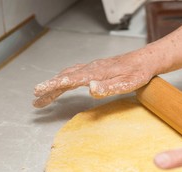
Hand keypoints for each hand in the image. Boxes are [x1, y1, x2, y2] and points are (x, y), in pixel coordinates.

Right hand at [33, 49, 155, 107]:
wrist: (145, 61)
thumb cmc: (138, 74)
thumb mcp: (127, 83)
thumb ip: (109, 87)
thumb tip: (90, 88)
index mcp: (96, 73)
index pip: (70, 79)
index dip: (53, 86)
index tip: (39, 91)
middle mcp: (91, 68)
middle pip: (64, 78)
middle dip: (49, 89)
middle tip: (36, 101)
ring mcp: (93, 67)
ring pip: (68, 75)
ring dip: (54, 85)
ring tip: (43, 95)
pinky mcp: (96, 69)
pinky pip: (75, 73)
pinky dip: (64, 79)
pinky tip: (62, 82)